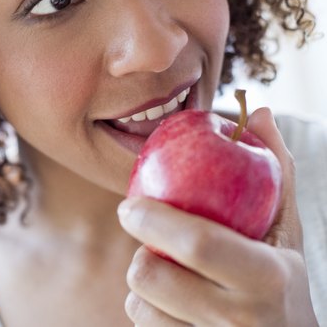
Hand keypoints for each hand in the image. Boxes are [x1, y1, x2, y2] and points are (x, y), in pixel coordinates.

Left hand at [117, 107, 318, 325]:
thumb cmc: (283, 278)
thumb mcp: (287, 227)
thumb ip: (275, 169)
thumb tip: (254, 111)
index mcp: (267, 276)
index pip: (199, 244)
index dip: (154, 219)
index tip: (129, 204)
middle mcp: (240, 319)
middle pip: (151, 276)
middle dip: (140, 253)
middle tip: (146, 240)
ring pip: (140, 306)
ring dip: (143, 283)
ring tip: (169, 273)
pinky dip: (147, 309)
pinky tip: (170, 302)